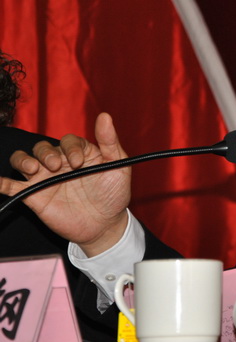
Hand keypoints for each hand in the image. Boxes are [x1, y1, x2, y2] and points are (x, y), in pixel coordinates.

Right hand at [0, 113, 131, 256]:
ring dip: (23, 160)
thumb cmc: (114, 194)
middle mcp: (59, 162)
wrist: (104, 225)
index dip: (71, 147)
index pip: (68, 141)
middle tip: (56, 166)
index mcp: (79, 152)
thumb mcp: (118, 166)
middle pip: (42, 147)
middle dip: (46, 153)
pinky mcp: (34, 196)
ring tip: (33, 169)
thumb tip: (105, 116)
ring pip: (23, 160)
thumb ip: (110, 142)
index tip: (78, 162)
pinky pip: (12, 186)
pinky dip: (2, 182)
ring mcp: (45, 178)